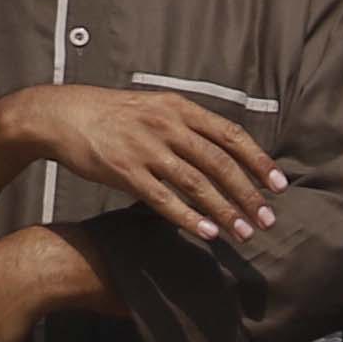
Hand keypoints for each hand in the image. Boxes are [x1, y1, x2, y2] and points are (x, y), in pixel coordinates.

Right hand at [0, 83, 289, 250]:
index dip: (259, 161)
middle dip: (248, 194)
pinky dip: (188, 218)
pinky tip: (207, 234)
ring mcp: (147, 148)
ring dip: (224, 211)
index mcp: (180, 108)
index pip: (231, 135)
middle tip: (267, 220)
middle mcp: (168, 126)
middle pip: (220, 163)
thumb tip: (226, 152)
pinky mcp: (125, 171)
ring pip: (197, 184)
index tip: (279, 185)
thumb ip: (189, 127)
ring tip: (244, 233)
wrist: (63, 115)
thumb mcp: (156, 108)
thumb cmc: (115, 115)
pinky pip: (163, 199)